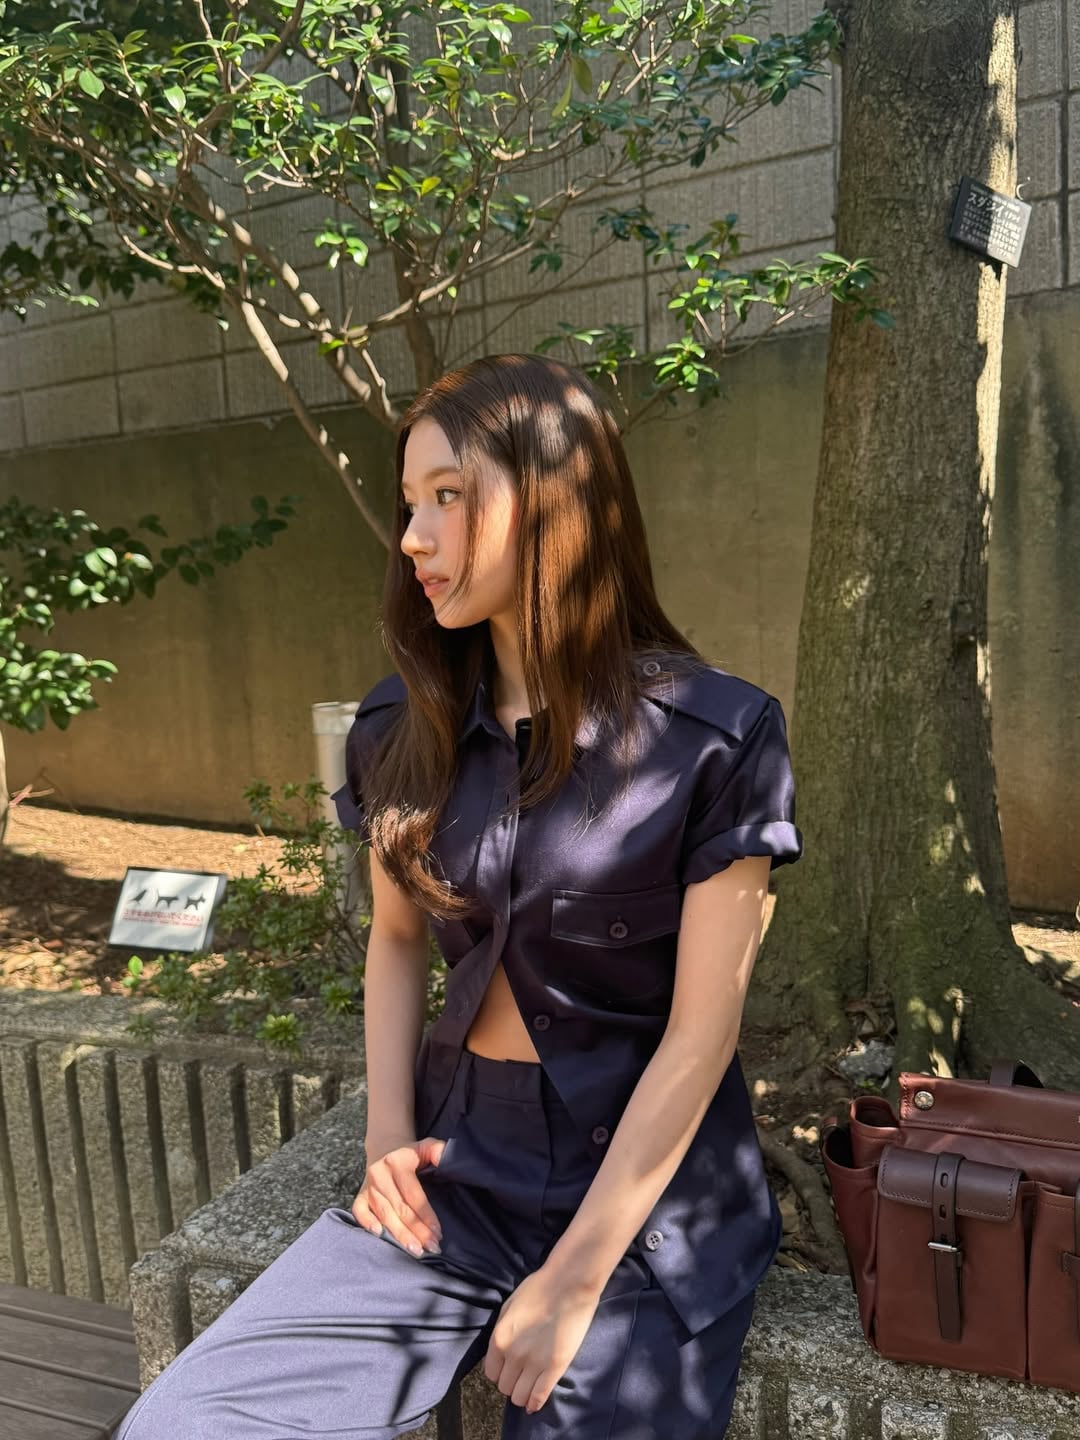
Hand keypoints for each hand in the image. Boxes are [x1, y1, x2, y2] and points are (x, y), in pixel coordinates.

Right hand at [351, 1137, 445, 1257]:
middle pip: (399, 1208)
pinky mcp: (360, 1195)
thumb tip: (446, 1159)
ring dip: (400, 1235)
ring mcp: (368, 1186)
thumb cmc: (411, 1153)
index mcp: (397, 1162)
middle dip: (417, 1230)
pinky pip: (359, 1211)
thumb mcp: (426, 1146)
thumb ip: (438, 1151)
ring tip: (415, 1250)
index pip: (413, 1194)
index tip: (438, 1232)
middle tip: (431, 1247)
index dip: (426, 1214)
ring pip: (384, 1214)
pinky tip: (380, 1235)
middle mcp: (380, 1174)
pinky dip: (367, 1223)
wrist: (384, 1147)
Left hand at [483, 1267, 600, 1414]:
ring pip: (520, 1397)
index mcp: (499, 1339)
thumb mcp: (509, 1307)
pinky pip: (539, 1397)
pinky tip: (535, 1403)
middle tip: (521, 1373)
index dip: (500, 1371)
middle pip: (505, 1387)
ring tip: (530, 1384)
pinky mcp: (555, 1369)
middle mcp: (513, 1356)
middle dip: (512, 1381)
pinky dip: (535, 1404)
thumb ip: (501, 1333)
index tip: (508, 1367)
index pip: (491, 1373)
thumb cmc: (539, 1289)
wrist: (569, 1283)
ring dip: (523, 1393)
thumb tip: (499, 1353)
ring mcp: (534, 1364)